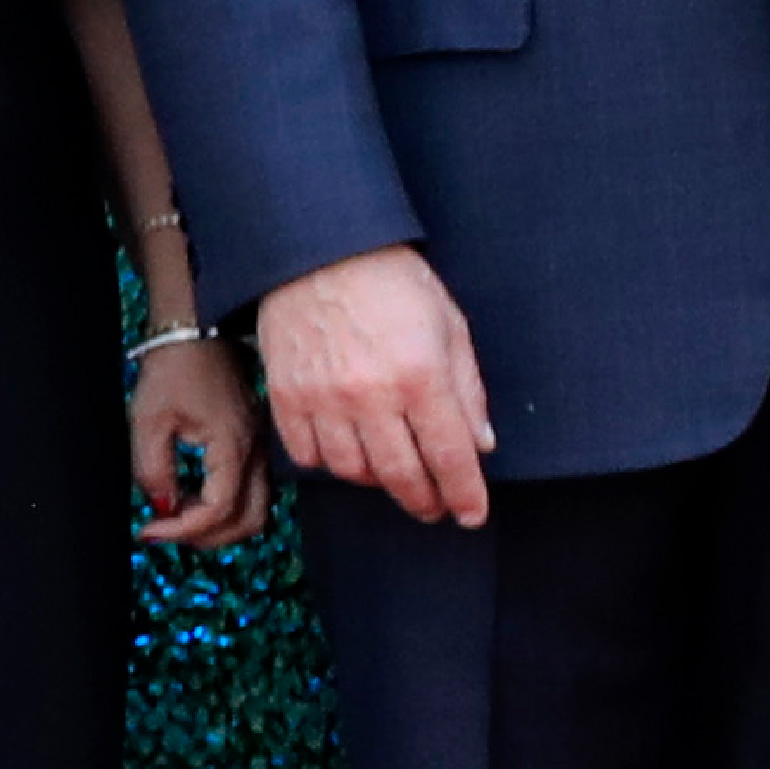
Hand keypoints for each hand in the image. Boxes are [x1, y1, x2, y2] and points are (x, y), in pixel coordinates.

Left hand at [125, 331, 274, 550]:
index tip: (147, 529)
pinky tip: (192, 495)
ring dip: (218, 525)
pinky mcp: (254, 446)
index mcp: (232, 446)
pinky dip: (225, 508)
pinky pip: (251, 492)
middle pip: (250, 521)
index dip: (181, 529)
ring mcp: (260, 450)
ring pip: (256, 511)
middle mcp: (256, 452)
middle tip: (166, 531)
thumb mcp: (148, 421)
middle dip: (207, 537)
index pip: (218, 510)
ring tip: (178, 516)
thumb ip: (153, 471)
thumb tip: (164, 508)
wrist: (197, 334)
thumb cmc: (173, 371)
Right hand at [254, 243, 494, 526]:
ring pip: (353, 472)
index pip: (450, 456)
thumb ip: (467, 390)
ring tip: (395, 475)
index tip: (472, 515)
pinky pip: (309, 455)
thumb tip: (481, 445)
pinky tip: (350, 454)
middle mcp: (372, 397)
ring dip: (379, 483)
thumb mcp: (450, 327)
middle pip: (402, 475)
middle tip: (435, 510)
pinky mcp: (288, 398)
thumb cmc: (395, 284)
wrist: (321, 253)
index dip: (464, 494)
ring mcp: (324, 400)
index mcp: (421, 377)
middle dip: (425, 501)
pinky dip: (331, 464)